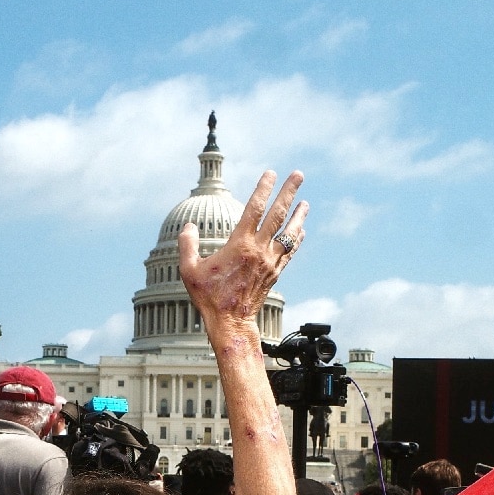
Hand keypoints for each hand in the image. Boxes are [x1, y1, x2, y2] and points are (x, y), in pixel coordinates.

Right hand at [179, 169, 306, 348]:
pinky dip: (296, 240)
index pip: (254, 209)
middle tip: (299, 175)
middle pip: (277, 215)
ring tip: (306, 202)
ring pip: (289, 234)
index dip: (263, 189)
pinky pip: (289, 253)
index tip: (270, 173)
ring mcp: (270, 262)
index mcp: (240, 245)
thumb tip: (188, 226)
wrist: (230, 322)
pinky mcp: (275, 274)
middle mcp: (259, 250)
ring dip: (298, 216)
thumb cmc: (209, 297)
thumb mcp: (189, 270)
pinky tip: (301, 231)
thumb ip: (187, 245)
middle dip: (288, 192)